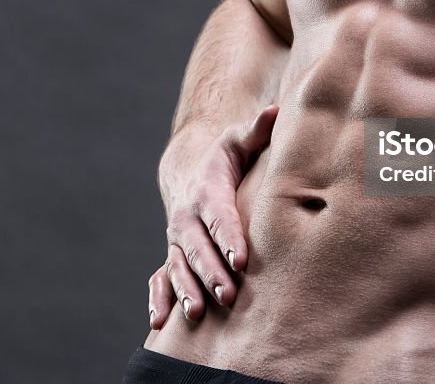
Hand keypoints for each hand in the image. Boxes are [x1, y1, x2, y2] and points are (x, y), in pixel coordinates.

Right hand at [147, 105, 278, 328]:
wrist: (189, 172)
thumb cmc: (225, 158)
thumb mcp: (238, 140)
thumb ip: (258, 131)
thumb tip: (277, 111)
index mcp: (206, 191)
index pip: (219, 216)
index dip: (229, 237)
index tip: (241, 259)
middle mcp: (186, 218)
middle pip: (197, 248)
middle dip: (210, 271)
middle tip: (228, 294)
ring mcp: (176, 240)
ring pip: (178, 267)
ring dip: (187, 290)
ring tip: (198, 313)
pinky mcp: (172, 256)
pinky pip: (159, 279)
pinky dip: (158, 299)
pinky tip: (158, 323)